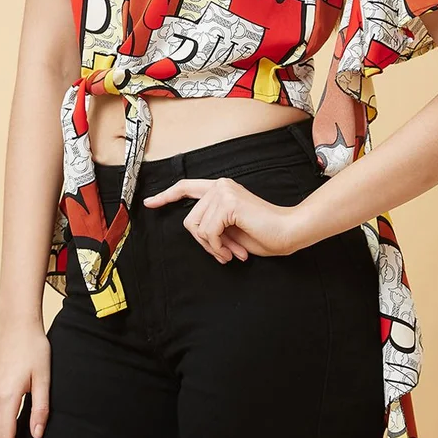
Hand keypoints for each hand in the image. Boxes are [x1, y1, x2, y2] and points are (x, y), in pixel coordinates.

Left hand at [143, 176, 300, 261]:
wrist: (286, 232)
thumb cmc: (262, 233)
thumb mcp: (229, 229)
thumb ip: (211, 223)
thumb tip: (196, 231)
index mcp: (220, 189)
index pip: (186, 187)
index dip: (166, 196)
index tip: (150, 203)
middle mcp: (220, 185)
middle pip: (189, 220)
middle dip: (204, 243)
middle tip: (224, 253)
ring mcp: (223, 192)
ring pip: (197, 228)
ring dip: (213, 247)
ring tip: (231, 252)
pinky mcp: (227, 203)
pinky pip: (208, 233)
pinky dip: (218, 247)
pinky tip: (234, 251)